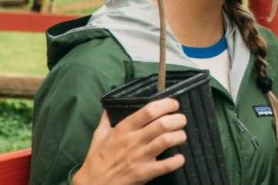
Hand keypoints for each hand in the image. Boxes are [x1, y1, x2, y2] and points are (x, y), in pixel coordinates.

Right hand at [72, 98, 186, 184]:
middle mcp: (133, 141)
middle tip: (181, 120)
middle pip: (163, 124)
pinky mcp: (144, 173)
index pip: (148, 111)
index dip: (165, 104)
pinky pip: (167, 165)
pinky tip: (179, 157)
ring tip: (181, 136)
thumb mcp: (99, 136)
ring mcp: (140, 157)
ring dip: (180, 136)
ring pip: (167, 140)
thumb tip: (110, 107)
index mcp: (123, 129)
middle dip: (178, 119)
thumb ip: (106, 120)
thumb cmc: (96, 160)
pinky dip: (178, 160)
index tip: (174, 104)